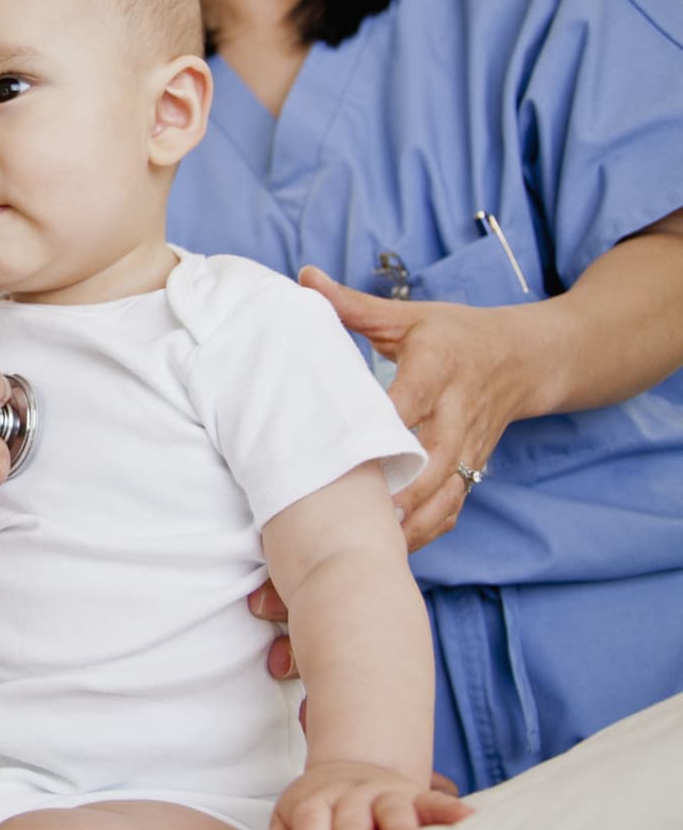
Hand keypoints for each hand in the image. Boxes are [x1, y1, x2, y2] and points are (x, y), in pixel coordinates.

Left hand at [262, 761, 472, 829]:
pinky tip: (469, 822)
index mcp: (316, 801)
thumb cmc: (316, 811)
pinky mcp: (416, 795)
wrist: (347, 771)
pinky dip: (451, 809)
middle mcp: (351, 795)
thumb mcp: (288, 822)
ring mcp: (385, 793)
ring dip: (402, 829)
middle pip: (350, 819)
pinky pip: (436, 800)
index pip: (311, 824)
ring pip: (392, 808)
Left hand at [298, 267, 530, 550]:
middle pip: (430, 461)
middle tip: (348, 520)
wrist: (524, 359)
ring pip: (443, 495)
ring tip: (363, 548)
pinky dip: (425, 532)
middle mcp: (455, 414)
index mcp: (436, 370)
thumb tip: (304, 279)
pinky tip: (389, 551)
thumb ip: (353, 306)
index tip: (342, 454)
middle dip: (394, 493)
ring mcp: (467, 448)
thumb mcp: (408, 317)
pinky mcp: (471, 471)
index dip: (379, 431)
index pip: (408, 404)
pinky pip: (452, 509)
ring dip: (407, 525)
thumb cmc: (455, 336)